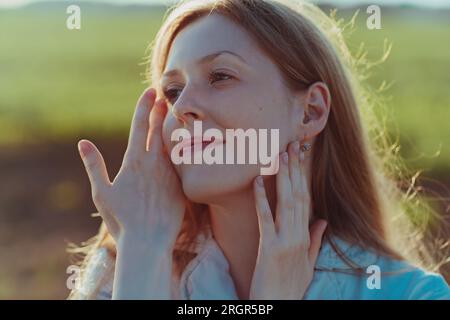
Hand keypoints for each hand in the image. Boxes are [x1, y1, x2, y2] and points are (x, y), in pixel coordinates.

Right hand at [77, 88, 185, 249]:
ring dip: (170, 126)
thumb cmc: (121, 219)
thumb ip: (94, 165)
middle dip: (159, 110)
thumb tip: (83, 143)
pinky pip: (180, 162)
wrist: (148, 240)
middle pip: (157, 129)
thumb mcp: (103, 192)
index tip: (148, 91)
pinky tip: (184, 143)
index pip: (139, 125)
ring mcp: (169, 173)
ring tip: (172, 113)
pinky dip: (181, 149)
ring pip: (172, 143)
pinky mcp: (180, 185)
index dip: (143, 106)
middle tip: (163, 95)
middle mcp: (154, 163)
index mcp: (134, 160)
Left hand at [250, 141, 327, 298]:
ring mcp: (285, 241)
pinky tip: (256, 181)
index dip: (303, 177)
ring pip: (286, 203)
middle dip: (295, 170)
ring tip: (280, 155)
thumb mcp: (308, 263)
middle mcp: (298, 235)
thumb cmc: (291, 286)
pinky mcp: (269, 248)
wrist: (279, 305)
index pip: (306, 200)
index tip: (301, 157)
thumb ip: (315, 240)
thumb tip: (324, 220)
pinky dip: (261, 199)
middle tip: (292, 144)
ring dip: (282, 177)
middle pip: (298, 196)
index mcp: (305, 236)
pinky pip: (265, 219)